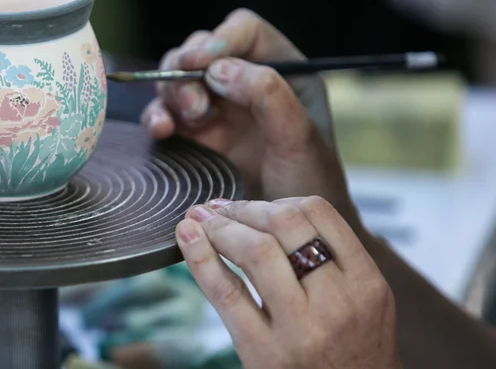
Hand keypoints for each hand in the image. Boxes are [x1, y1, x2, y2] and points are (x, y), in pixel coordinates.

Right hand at [141, 9, 358, 225]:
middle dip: (189, 72)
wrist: (290, 236)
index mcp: (282, 71)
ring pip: (178, 79)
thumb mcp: (300, 138)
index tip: (202, 64)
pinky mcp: (196, 134)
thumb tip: (220, 70)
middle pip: (202, 50)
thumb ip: (268, 95)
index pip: (244, 32)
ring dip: (171, 94)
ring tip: (182, 122)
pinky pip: (166, 113)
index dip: (219, 40)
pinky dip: (158, 118)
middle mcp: (246, 83)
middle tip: (196, 108)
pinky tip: (162, 132)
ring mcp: (219, 108)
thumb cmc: (310, 185)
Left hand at [176, 197, 400, 368]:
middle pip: (284, 223)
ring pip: (255, 251)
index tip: (253, 206)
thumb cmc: (351, 354)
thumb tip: (267, 210)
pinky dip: (199, 257)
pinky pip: (225, 293)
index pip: (318, 212)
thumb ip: (331, 259)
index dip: (277, 199)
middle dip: (243, 207)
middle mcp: (337, 303)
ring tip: (200, 220)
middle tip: (219, 210)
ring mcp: (300, 329)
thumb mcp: (363, 304)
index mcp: (366, 283)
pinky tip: (186, 237)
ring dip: (219, 226)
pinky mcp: (263, 353)